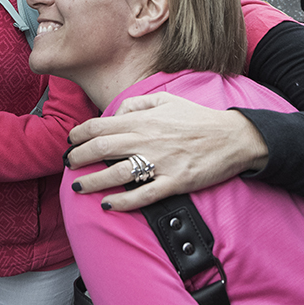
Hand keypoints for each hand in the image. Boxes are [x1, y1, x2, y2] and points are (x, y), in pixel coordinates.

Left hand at [65, 92, 268, 211]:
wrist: (234, 137)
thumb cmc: (199, 119)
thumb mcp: (167, 99)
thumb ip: (137, 103)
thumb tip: (115, 112)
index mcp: (144, 120)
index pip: (100, 126)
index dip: (79, 134)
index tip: (70, 141)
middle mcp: (148, 140)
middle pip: (101, 148)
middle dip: (78, 158)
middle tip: (68, 164)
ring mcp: (160, 163)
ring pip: (116, 174)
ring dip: (92, 181)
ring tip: (79, 187)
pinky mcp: (174, 183)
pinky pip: (142, 195)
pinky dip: (122, 202)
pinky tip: (108, 205)